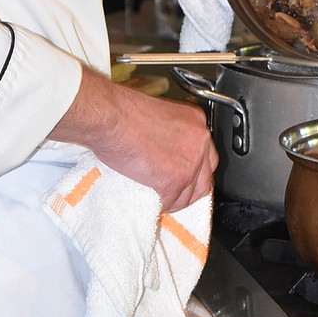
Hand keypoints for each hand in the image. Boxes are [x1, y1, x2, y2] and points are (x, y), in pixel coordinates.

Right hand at [51, 66, 217, 211]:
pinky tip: (150, 196)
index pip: (205, 155)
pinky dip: (161, 204)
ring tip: (158, 194)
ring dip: (174, 199)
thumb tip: (168, 152)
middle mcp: (200, 140)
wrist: (111, 117)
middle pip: (205, 177)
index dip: (193, 169)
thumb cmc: (124, 112)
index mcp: (195, 121)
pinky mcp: (176, 180)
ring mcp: (190, 162)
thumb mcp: (158, 116)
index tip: (181, 174)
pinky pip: (172, 203)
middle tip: (172, 190)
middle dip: (189, 188)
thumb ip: (171, 134)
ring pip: (190, 195)